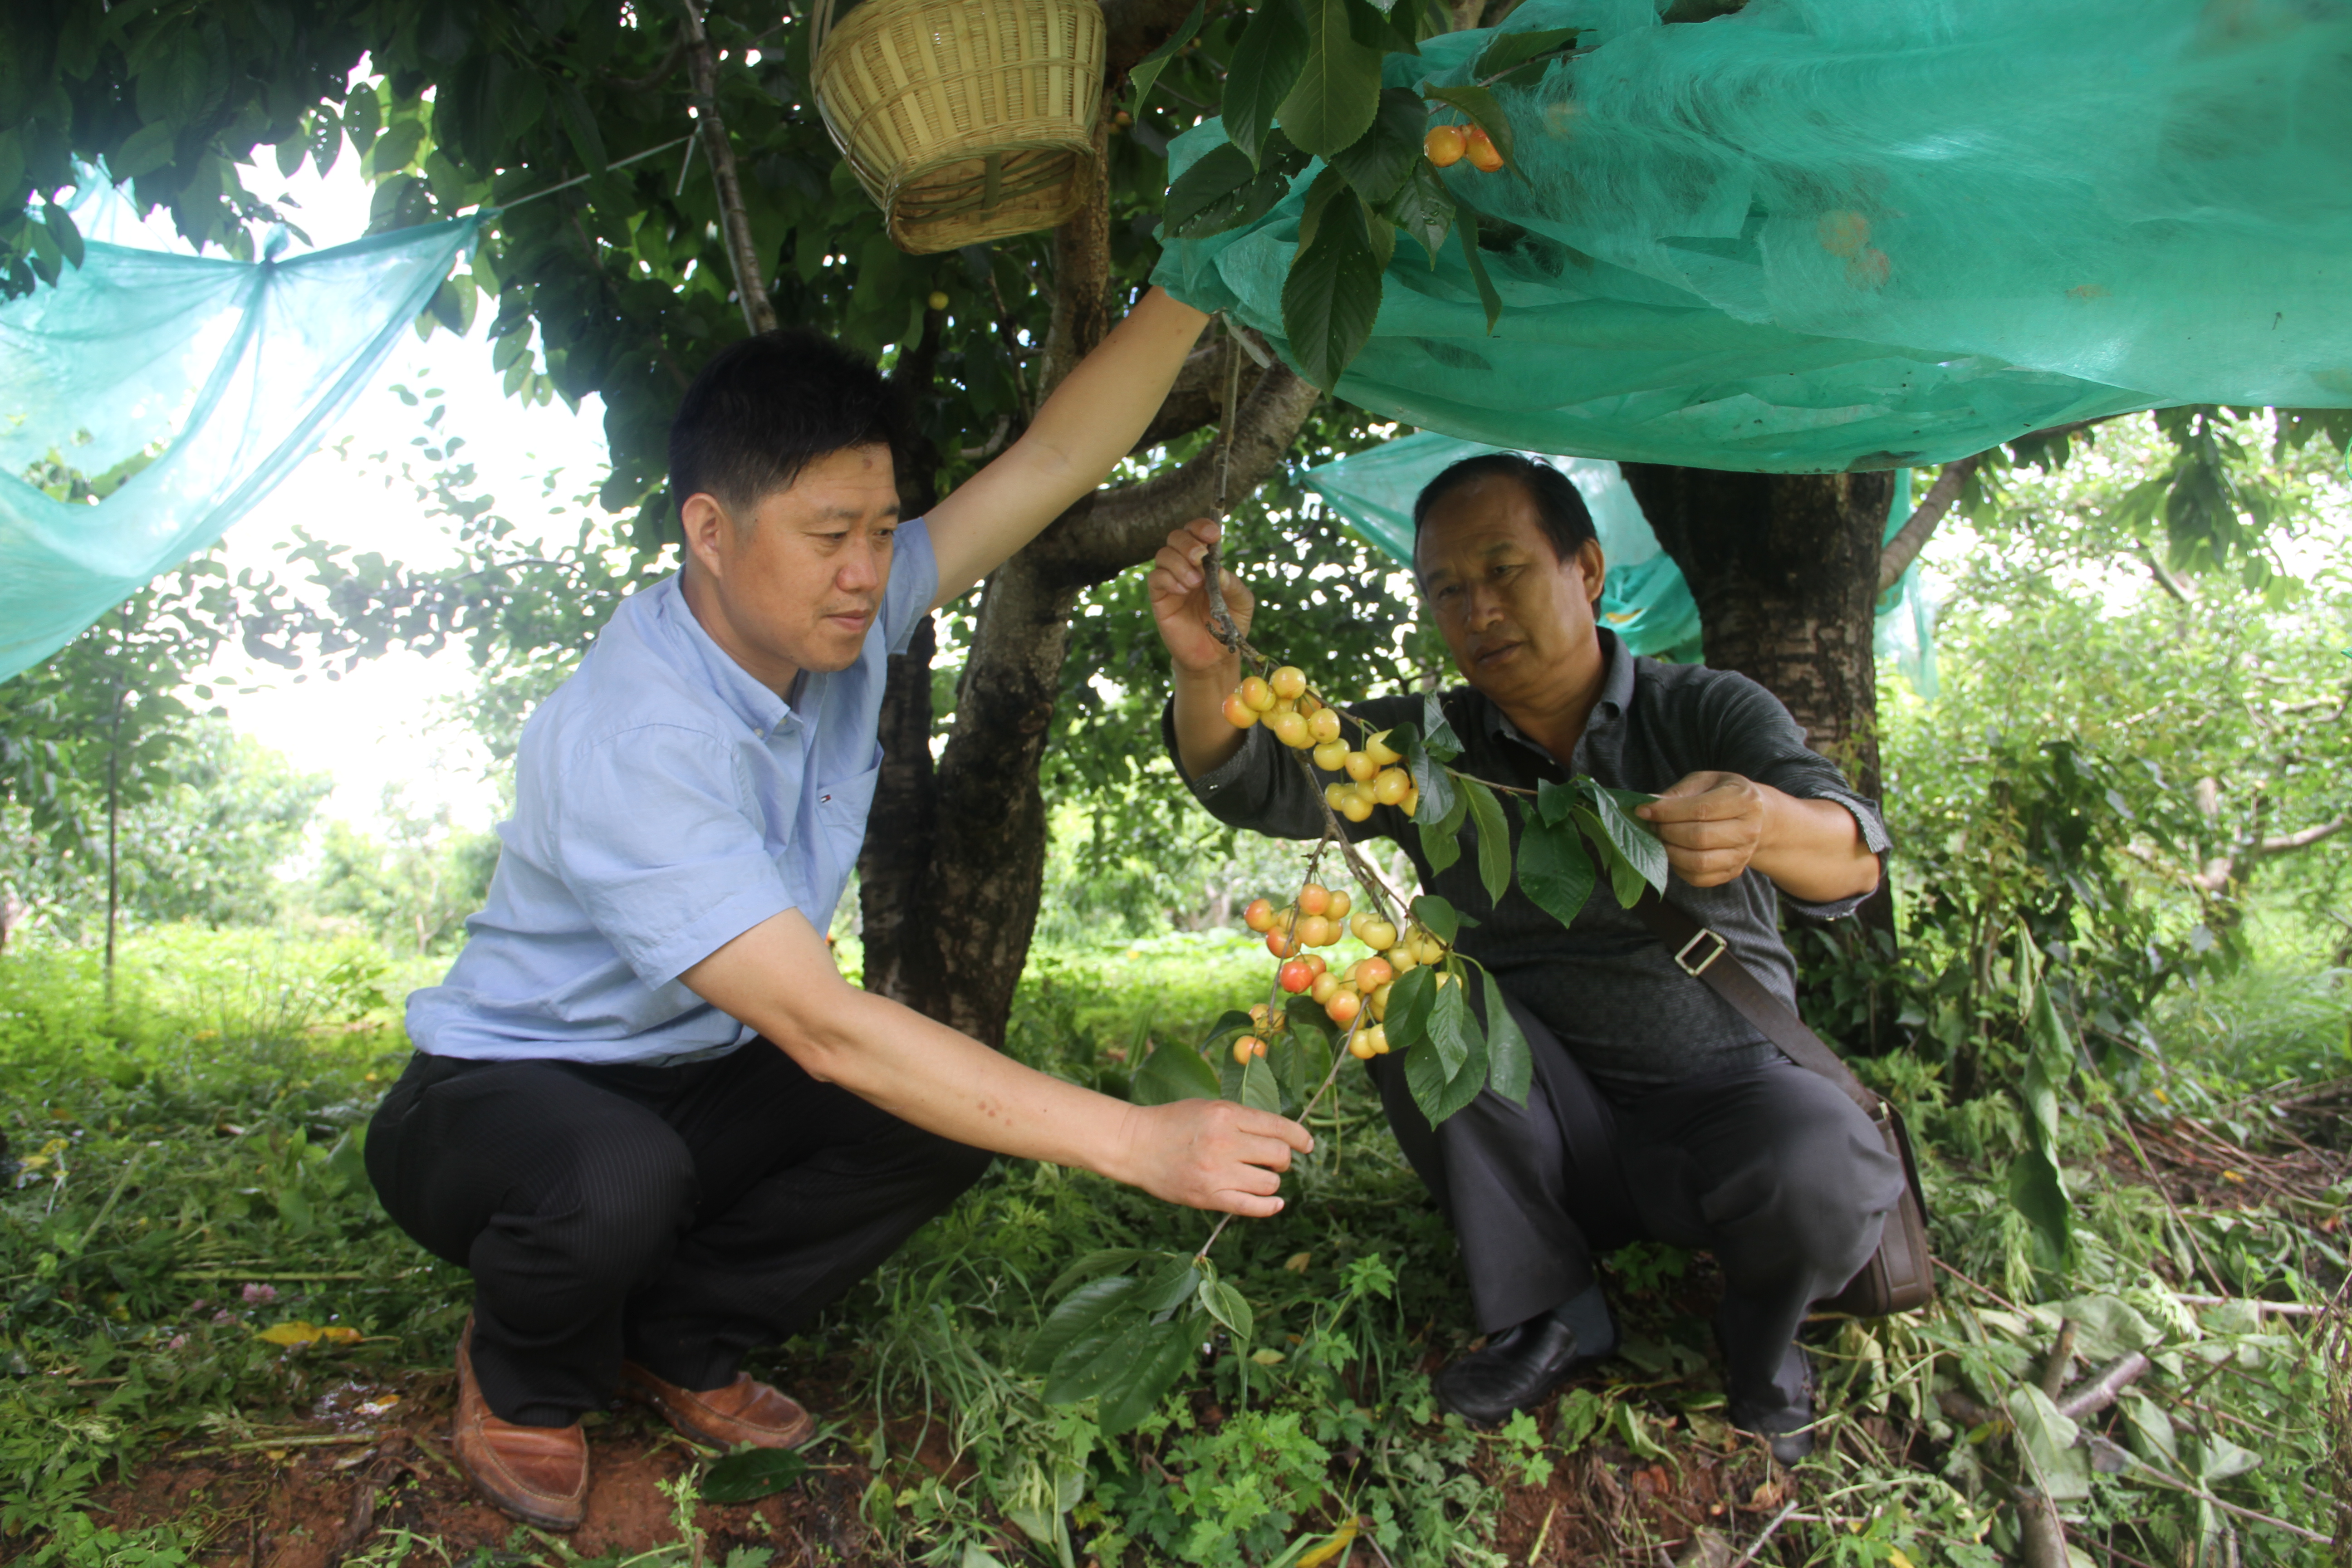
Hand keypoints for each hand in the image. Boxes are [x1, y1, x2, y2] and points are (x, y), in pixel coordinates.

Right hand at [1115, 1097, 1312, 1216]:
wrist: (1136, 1145)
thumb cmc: (1173, 1122)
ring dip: (1271, 1182)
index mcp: (1227, 1115)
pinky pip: (1251, 1206)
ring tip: (1260, 1177)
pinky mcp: (1209, 1196)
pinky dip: (1269, 1206)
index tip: (1306, 1144)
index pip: (1279, 1127)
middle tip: (1274, 1161)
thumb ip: (1242, 1119)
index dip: (1300, 1137)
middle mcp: (1226, 1142)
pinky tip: (1275, 1203)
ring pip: (1269, 1183)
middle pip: (1279, 1155)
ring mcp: (1217, 1171)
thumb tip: (1279, 1133)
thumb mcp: (1209, 1107)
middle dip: (1283, 1159)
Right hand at [1147, 518, 1254, 674]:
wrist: (1214, 656)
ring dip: (1179, 563)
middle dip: (1188, 542)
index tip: (1213, 535)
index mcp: (1206, 562)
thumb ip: (1234, 585)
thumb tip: (1219, 569)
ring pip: (1163, 554)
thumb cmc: (1229, 624)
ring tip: (1195, 583)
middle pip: (1176, 537)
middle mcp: (1186, 566)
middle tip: (1200, 557)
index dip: (1201, 527)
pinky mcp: (1160, 598)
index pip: (1196, 533)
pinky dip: (1168, 579)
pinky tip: (1183, 590)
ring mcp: (1171, 581)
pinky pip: (1155, 578)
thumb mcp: (1242, 603)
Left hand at [1635, 771, 1766, 887]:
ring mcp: (1743, 855)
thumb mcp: (1704, 781)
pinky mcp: (1732, 873)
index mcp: (1744, 799)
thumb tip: (1648, 804)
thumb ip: (1679, 793)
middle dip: (1667, 831)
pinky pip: (1699, 878)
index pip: (1701, 809)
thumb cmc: (1722, 794)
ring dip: (1670, 852)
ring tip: (1660, 838)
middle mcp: (1748, 830)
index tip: (1643, 810)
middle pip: (1699, 837)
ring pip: (1698, 862)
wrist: (1754, 817)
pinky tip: (1673, 852)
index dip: (1667, 811)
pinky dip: (1678, 868)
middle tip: (1652, 824)